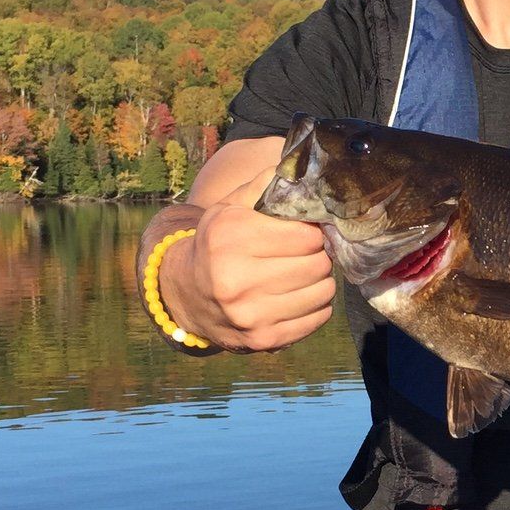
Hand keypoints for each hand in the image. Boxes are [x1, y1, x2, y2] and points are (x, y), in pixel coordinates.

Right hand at [160, 172, 335, 351]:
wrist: (186, 294)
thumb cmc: (217, 244)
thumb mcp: (230, 207)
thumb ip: (264, 185)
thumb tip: (301, 168)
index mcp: (230, 238)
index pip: (305, 234)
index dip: (311, 231)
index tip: (305, 232)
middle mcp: (236, 279)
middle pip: (317, 263)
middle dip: (318, 254)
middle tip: (307, 253)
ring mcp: (250, 315)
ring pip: (323, 291)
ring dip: (320, 280)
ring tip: (303, 273)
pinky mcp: (264, 340)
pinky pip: (318, 317)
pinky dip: (316, 305)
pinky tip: (298, 295)